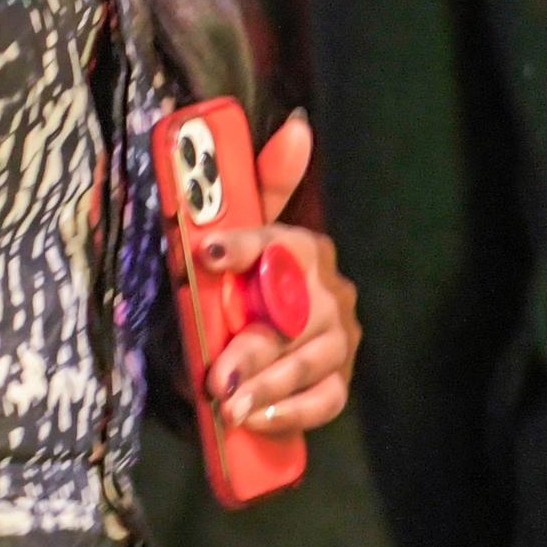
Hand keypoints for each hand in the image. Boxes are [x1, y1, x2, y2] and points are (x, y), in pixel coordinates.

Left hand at [196, 112, 356, 434]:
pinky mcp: (339, 379)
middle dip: (257, 347)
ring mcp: (340, 340)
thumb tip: (297, 126)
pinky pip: (326, 399)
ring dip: (271, 385)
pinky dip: (293, 412)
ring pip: (312, 362)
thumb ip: (258, 187)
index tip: (206, 252)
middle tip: (218, 374)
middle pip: (298, 317)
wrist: (262, 340)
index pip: (280, 241)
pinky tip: (258, 420)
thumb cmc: (247, 280)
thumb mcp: (245, 233)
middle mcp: (330, 292)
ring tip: (231, 406)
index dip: (245, 245)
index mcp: (304, 249)